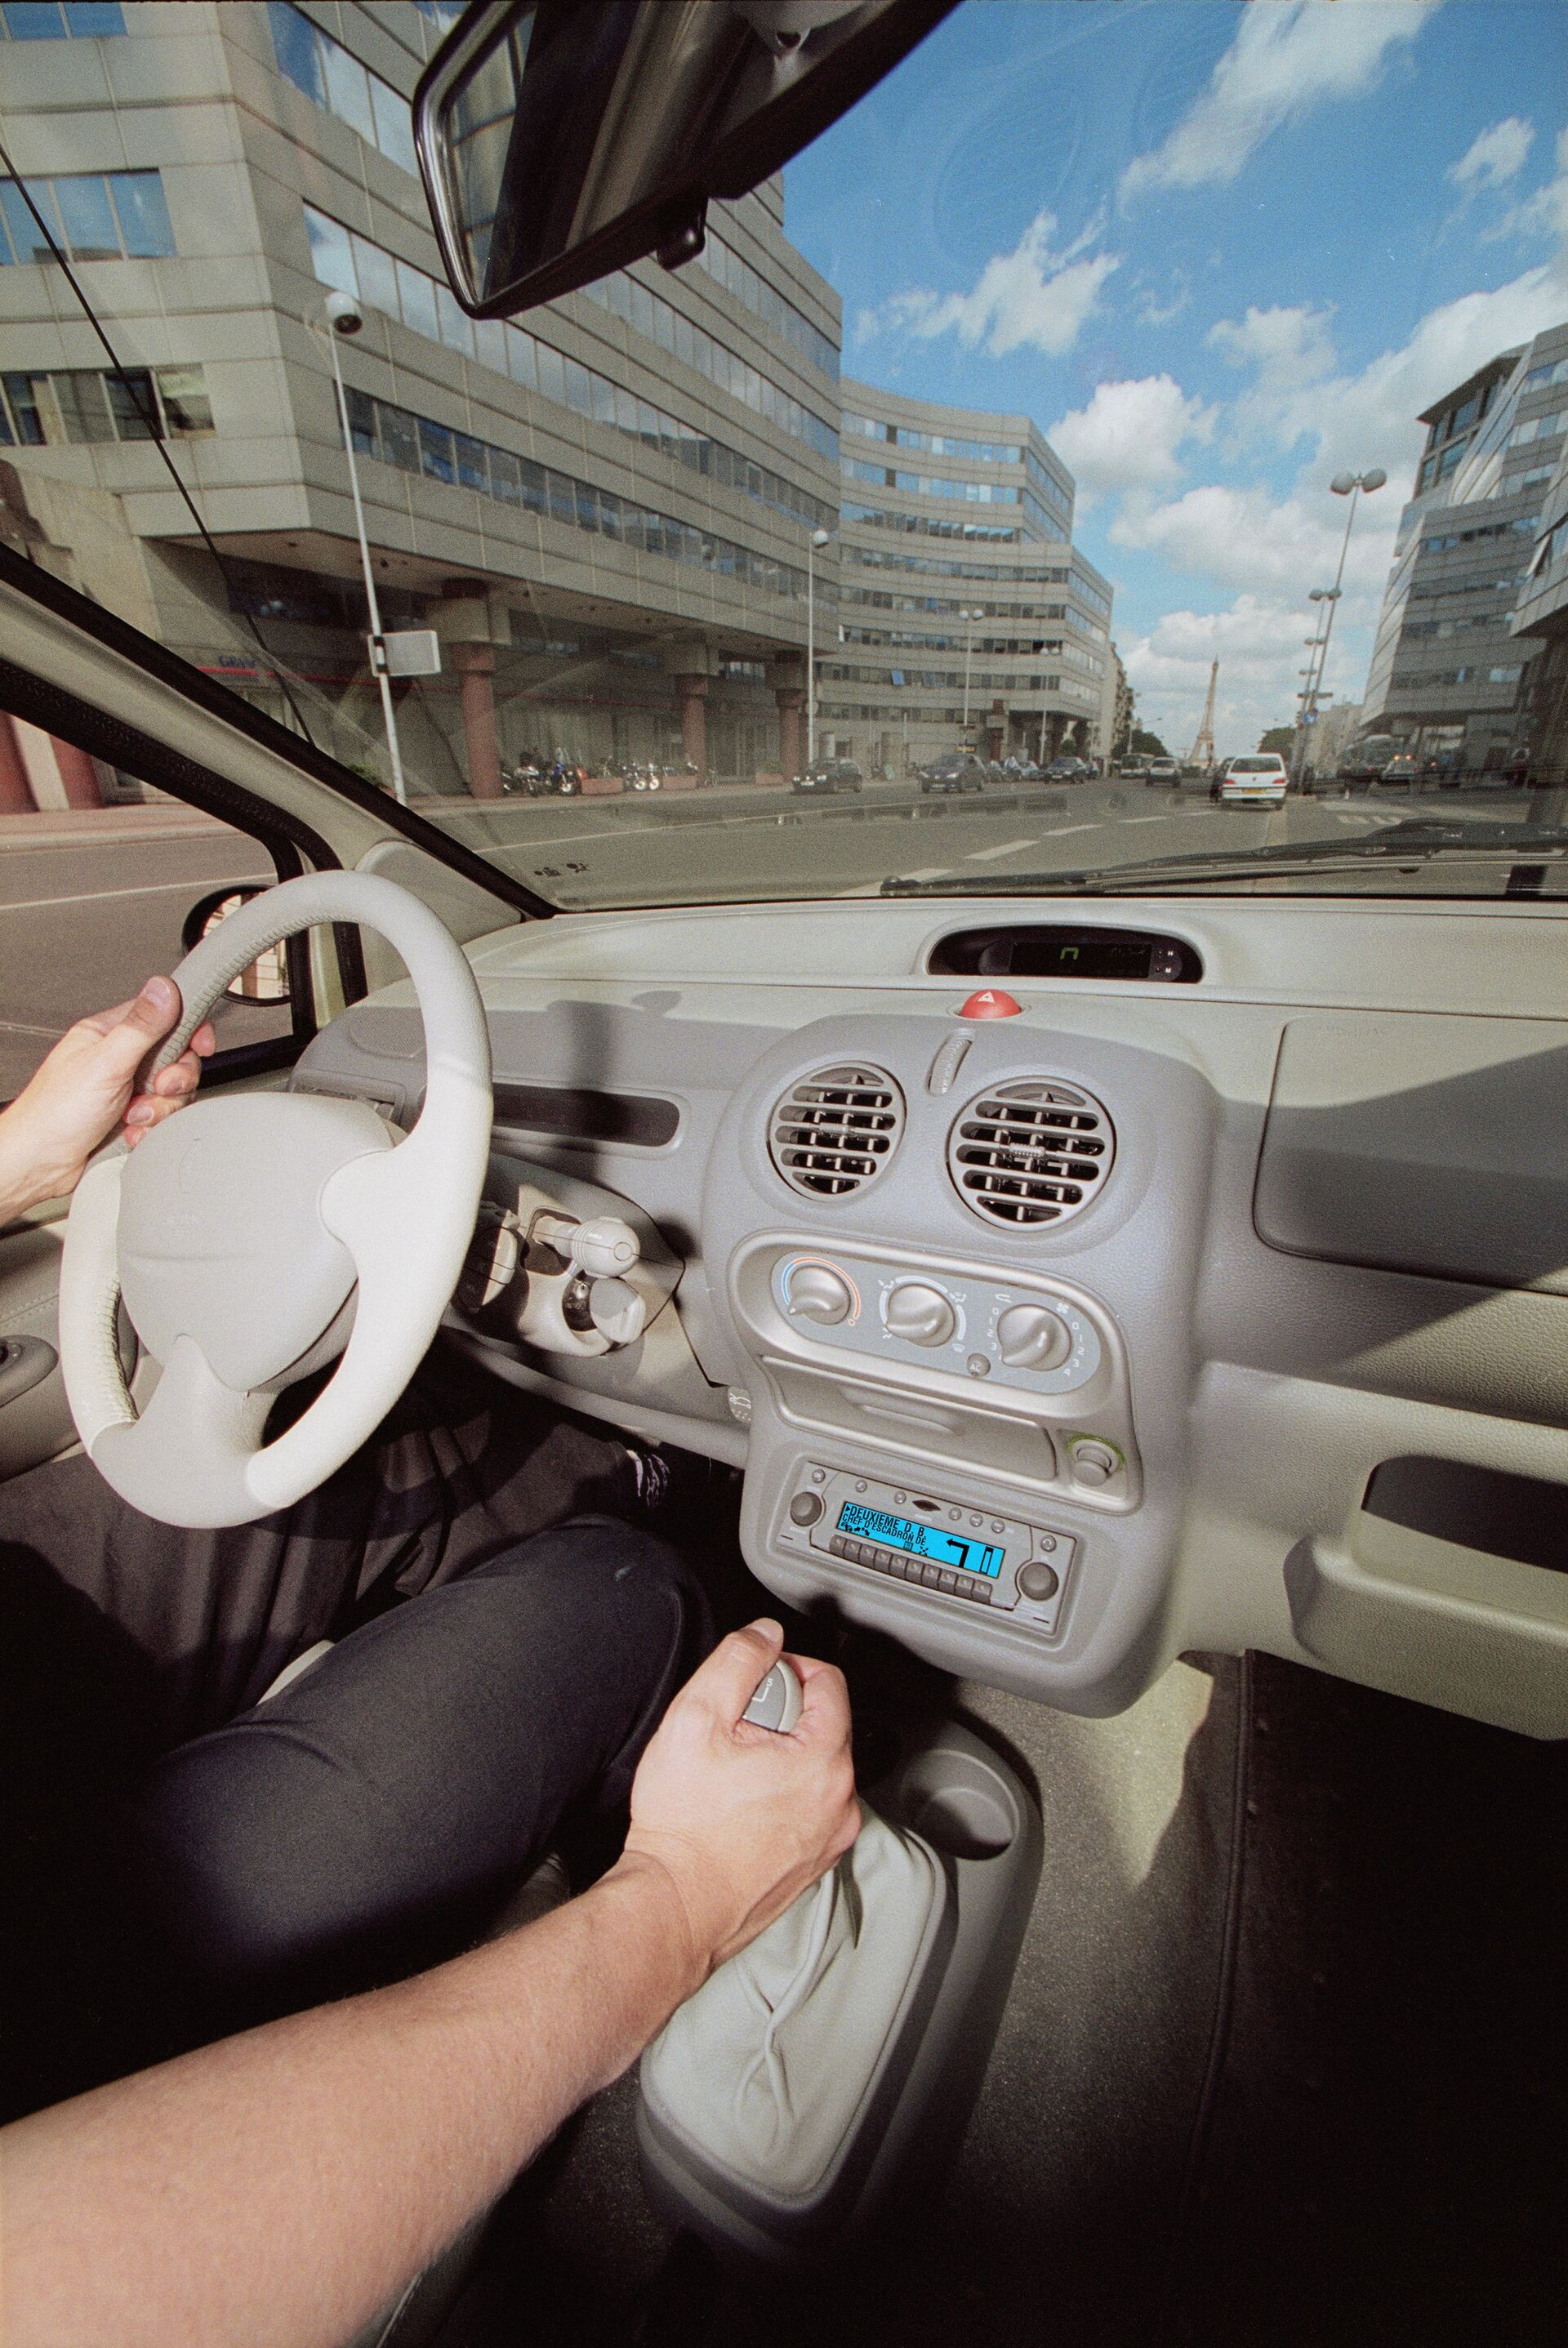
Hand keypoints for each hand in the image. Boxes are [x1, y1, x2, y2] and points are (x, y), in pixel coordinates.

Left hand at [0, 979, 214, 1219]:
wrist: (40, 1164)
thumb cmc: (54, 1113)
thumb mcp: (104, 1063)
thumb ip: (140, 1027)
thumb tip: (163, 989)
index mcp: (109, 1034)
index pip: (163, 1016)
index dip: (188, 1029)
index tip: (200, 1045)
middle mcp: (120, 1059)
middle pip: (177, 1057)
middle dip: (174, 1079)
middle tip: (157, 1089)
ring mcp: (127, 1089)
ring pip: (174, 1092)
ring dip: (159, 1109)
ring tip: (132, 1116)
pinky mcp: (132, 1116)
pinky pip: (163, 1118)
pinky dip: (151, 1129)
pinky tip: (129, 1131)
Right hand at [620, 1620, 859, 1980]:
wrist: (674, 1906)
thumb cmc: (683, 1825)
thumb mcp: (695, 1716)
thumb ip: (738, 1660)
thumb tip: (765, 1635)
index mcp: (824, 1760)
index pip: (828, 1679)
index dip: (784, 1668)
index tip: (751, 1685)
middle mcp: (841, 1801)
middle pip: (823, 1723)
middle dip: (779, 1716)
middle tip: (730, 1734)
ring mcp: (831, 1837)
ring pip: (815, 1766)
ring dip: (780, 1757)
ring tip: (731, 1774)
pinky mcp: (815, 1862)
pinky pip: (808, 1806)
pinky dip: (781, 1797)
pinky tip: (738, 1807)